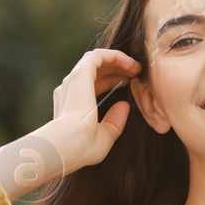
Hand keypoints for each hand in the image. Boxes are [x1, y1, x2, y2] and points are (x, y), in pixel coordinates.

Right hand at [44, 48, 142, 173]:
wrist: (68, 144)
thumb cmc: (82, 148)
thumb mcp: (104, 137)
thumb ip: (114, 122)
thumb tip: (124, 106)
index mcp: (72, 104)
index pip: (94, 85)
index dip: (113, 82)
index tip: (130, 83)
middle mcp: (70, 90)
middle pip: (95, 70)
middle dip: (116, 69)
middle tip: (136, 72)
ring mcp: (73, 80)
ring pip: (97, 60)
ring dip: (117, 61)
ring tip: (136, 67)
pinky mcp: (80, 73)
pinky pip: (99, 56)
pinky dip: (116, 56)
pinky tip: (131, 64)